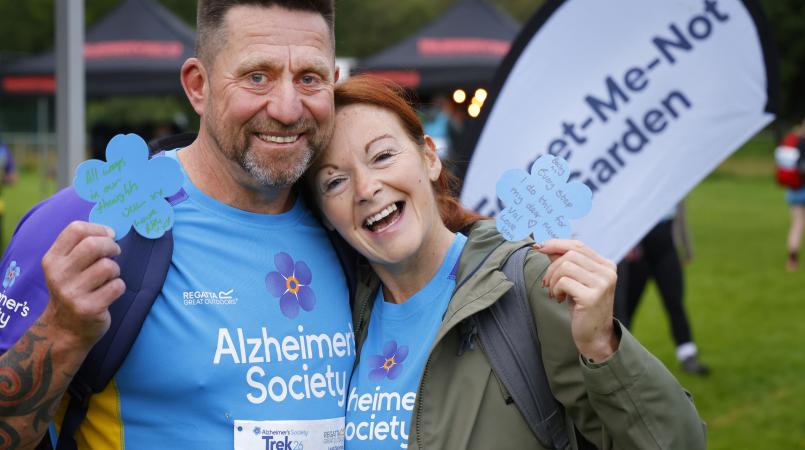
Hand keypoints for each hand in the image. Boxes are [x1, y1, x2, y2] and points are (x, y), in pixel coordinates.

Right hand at [40, 221, 125, 346]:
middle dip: (111, 246)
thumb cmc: (72, 290)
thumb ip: (80, 247)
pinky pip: (117, 286)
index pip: (75, 229)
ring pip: (108, 266)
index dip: (99, 229)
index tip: (109, 235)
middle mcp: (58, 275)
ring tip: (108, 278)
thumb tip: (110, 231)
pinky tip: (109, 293)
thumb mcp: (65, 267)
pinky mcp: (89, 308)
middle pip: (93, 245)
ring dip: (115, 270)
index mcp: (52, 260)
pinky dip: (118, 287)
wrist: (64, 330)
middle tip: (114, 253)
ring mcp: (72, 293)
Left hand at [537, 240, 618, 361]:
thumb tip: (545, 244)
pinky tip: (559, 299)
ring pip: (566, 266)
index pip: (578, 245)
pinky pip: (564, 282)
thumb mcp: (575, 281)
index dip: (556, 244)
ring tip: (555, 292)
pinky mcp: (592, 296)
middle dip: (552, 267)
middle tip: (547, 283)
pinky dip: (555, 289)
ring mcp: (602, 283)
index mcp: (606, 265)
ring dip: (553, 279)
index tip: (539, 247)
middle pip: (570, 254)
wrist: (595, 336)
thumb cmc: (583, 307)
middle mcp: (607, 272)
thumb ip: (564, 262)